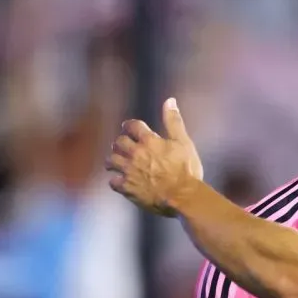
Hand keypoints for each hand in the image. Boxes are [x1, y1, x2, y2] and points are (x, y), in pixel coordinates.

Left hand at [106, 98, 203, 215]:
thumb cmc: (186, 170)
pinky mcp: (127, 188)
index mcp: (148, 141)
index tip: (129, 128)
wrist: (183, 197)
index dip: (129, 126)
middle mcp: (135, 154)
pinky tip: (120, 181)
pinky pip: (113, 182)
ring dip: (113, 160)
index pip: (131, 126)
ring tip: (116, 163)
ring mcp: (129, 171)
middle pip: (118, 143)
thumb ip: (174, 121)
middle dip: (120, 143)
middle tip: (123, 147)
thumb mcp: (184, 142)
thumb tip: (169, 100)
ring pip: (111, 161)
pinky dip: (116, 181)